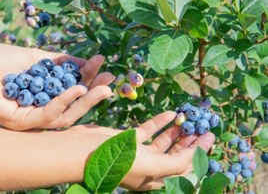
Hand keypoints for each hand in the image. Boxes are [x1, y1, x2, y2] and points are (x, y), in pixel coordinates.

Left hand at [0, 44, 114, 129]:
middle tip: (110, 80)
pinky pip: (47, 115)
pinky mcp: (22, 123)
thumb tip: (84, 61)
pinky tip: (76, 88)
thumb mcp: (35, 57)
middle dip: (93, 93)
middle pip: (73, 106)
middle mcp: (41, 108)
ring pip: (65, 116)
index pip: (72, 89)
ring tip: (102, 87)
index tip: (102, 62)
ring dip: (85, 102)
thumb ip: (58, 61)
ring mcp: (32, 118)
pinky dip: (63, 102)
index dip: (89, 77)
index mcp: (45, 93)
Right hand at [68, 111, 214, 190]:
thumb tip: (197, 155)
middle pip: (176, 155)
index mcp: (155, 178)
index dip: (199, 154)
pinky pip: (148, 129)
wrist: (81, 150)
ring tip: (190, 119)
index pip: (184, 168)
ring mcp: (138, 152)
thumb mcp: (149, 166)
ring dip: (177, 131)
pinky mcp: (128, 138)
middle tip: (204, 127)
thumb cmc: (115, 161)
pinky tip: (171, 113)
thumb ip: (175, 163)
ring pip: (163, 142)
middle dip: (190, 142)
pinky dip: (160, 121)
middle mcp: (149, 167)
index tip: (210, 137)